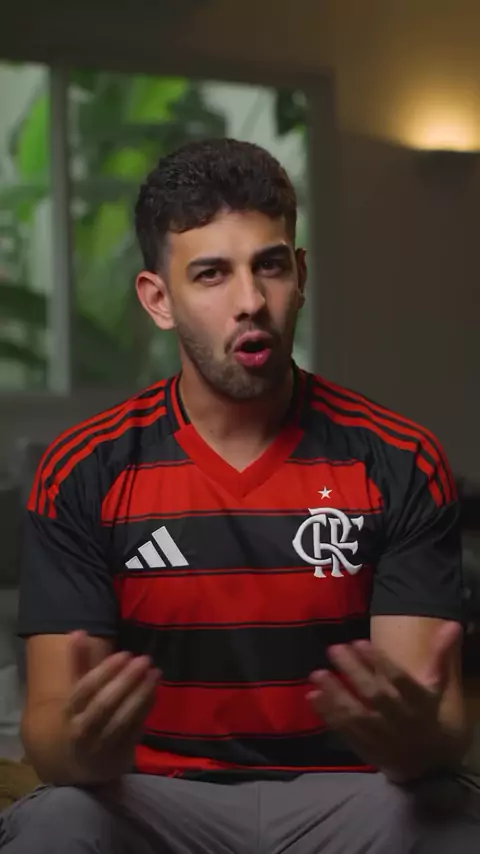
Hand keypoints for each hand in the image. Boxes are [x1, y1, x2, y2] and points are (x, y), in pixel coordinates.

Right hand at [65, 631, 158, 776]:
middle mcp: (83, 729)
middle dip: (125, 681)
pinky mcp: (120, 754)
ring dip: (140, 694)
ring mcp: (102, 744)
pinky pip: (135, 729)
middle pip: (104, 704)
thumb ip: (78, 664)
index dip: (105, 671)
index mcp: (70, 711)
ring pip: (121, 718)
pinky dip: (145, 709)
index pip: (84, 689)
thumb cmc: (83, 719)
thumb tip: (78, 631)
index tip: (125, 654)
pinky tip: (155, 691)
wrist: (84, 767)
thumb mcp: (78, 695)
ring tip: (155, 672)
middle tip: (144, 659)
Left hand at [308, 622, 460, 779]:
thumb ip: (439, 656)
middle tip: (334, 648)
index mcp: (418, 702)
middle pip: (375, 695)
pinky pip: (344, 731)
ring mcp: (379, 734)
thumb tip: (452, 624)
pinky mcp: (364, 746)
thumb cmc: (427, 715)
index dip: (381, 662)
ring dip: (335, 694)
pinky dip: (327, 715)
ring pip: (356, 714)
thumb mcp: (436, 687)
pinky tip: (312, 697)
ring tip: (317, 672)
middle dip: (354, 671)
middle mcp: (398, 718)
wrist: (426, 766)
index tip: (361, 642)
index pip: (400, 680)